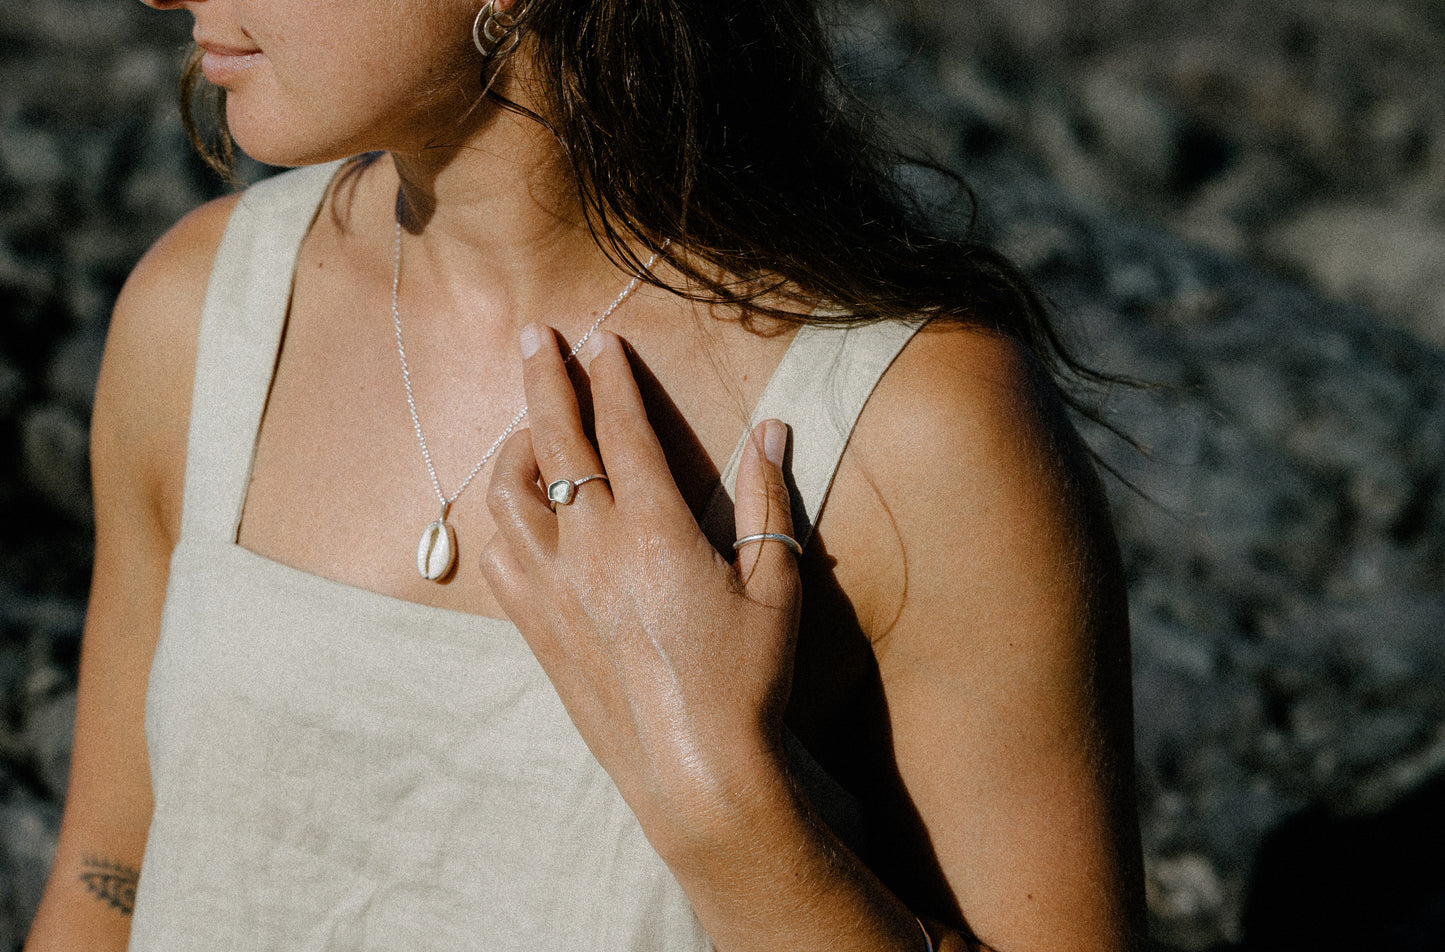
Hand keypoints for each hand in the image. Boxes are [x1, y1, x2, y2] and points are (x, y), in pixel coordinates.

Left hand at [480, 324, 801, 839]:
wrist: (694, 775)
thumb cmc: (747, 683)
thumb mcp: (777, 588)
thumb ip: (768, 502)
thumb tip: (773, 430)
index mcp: (656, 531)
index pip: (623, 430)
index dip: (611, 377)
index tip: (601, 339)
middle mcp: (593, 550)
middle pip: (554, 440)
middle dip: (544, 378)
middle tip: (534, 335)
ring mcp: (554, 590)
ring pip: (509, 494)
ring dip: (516, 446)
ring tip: (531, 427)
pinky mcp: (536, 627)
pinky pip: (498, 554)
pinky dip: (504, 518)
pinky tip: (522, 514)